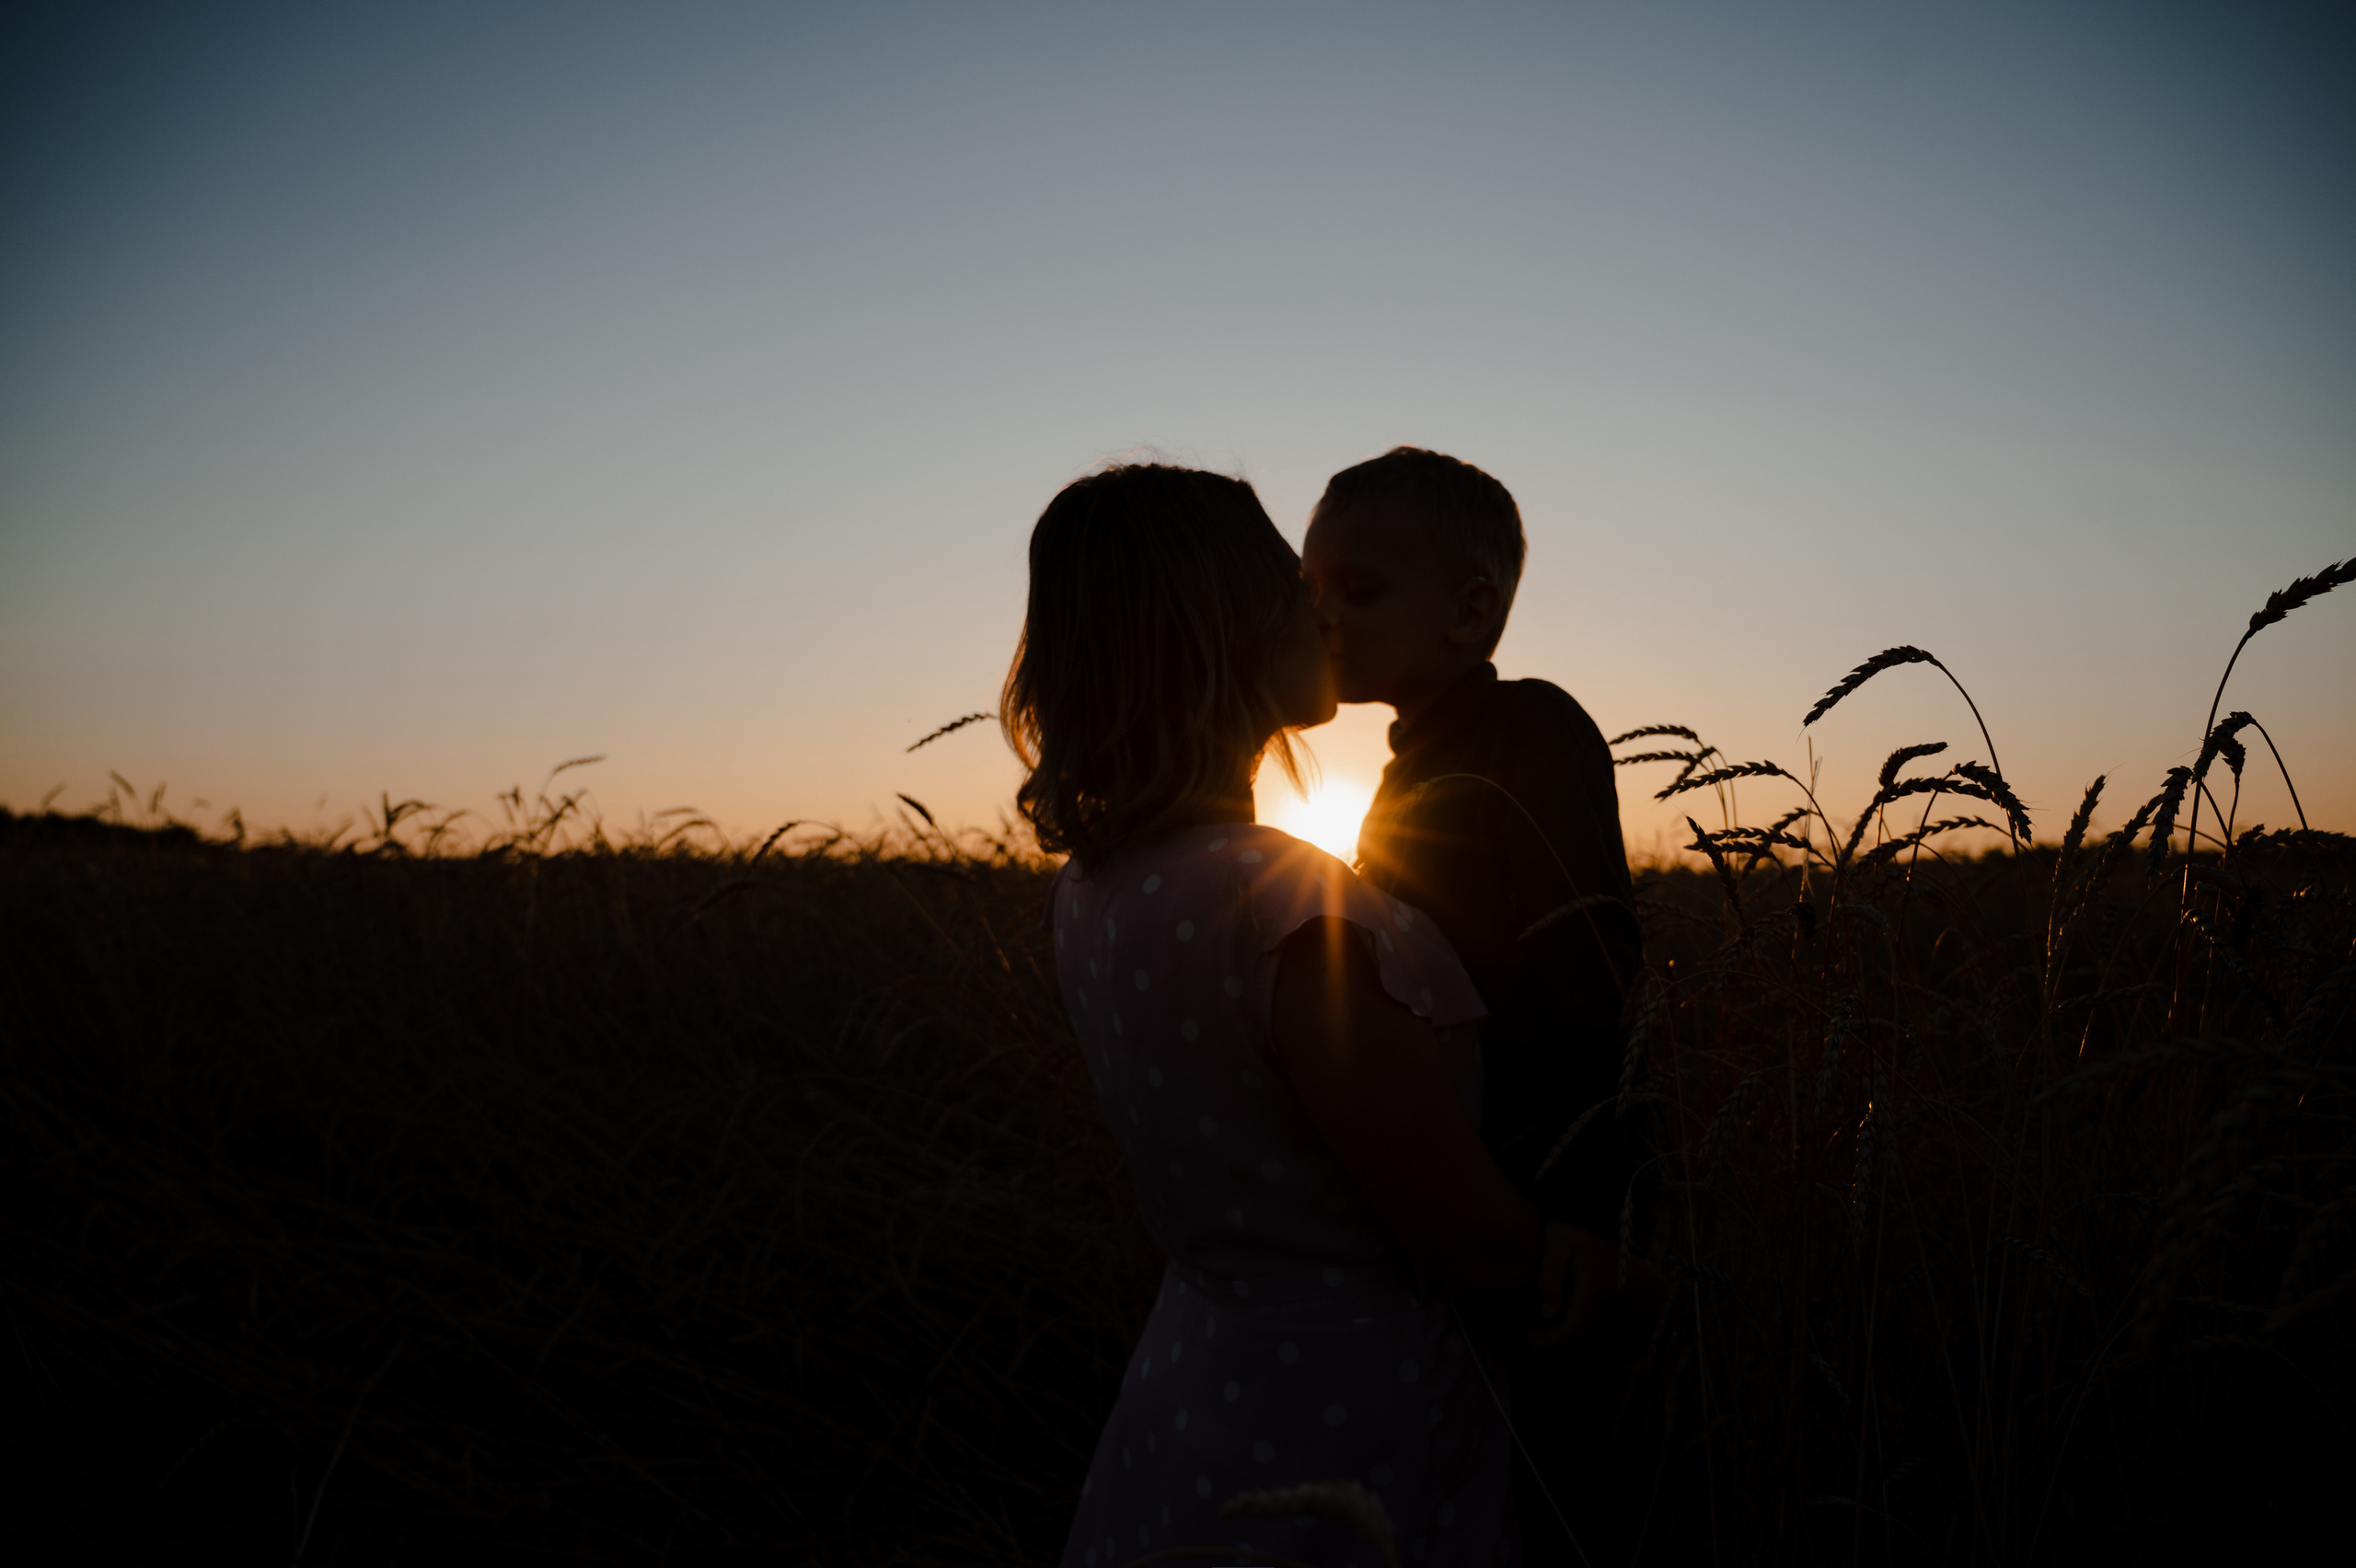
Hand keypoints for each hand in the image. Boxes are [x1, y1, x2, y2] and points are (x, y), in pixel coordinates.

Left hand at [1529, 1222, 1669, 1346]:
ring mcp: (1608, 1299)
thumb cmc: (1584, 1230)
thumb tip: (1545, 1312)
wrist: (1621, 1225)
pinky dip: (1569, 1317)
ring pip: (1582, 1321)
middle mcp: (1602, 1300)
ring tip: (1534, 1330)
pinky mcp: (1609, 1295)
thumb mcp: (1563, 1242)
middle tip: (1530, 1340)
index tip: (1534, 1347)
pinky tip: (1553, 1313)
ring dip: (1560, 1328)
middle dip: (1553, 1337)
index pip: (1572, 1326)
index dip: (1553, 1340)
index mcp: (1590, 1290)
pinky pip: (1586, 1311)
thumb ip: (1550, 1274)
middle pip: (1576, 1328)